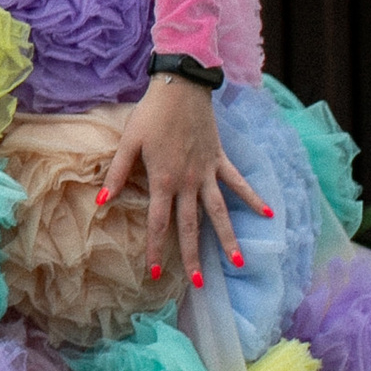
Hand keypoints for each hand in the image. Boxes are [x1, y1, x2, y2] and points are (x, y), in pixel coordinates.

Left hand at [99, 76, 270, 292]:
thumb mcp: (129, 142)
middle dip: (193, 256)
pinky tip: (267, 213)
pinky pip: (238, 183)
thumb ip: (118, 174)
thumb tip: (103, 200)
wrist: (181, 87)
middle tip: (199, 284)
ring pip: (219, 212)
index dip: (156, 249)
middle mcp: (189, 182)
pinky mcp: (220, 160)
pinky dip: (252, 197)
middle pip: (192, 226)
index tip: (154, 273)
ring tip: (238, 263)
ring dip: (228, 238)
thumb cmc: (151, 114)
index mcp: (164, 181)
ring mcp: (208, 172)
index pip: (159, 223)